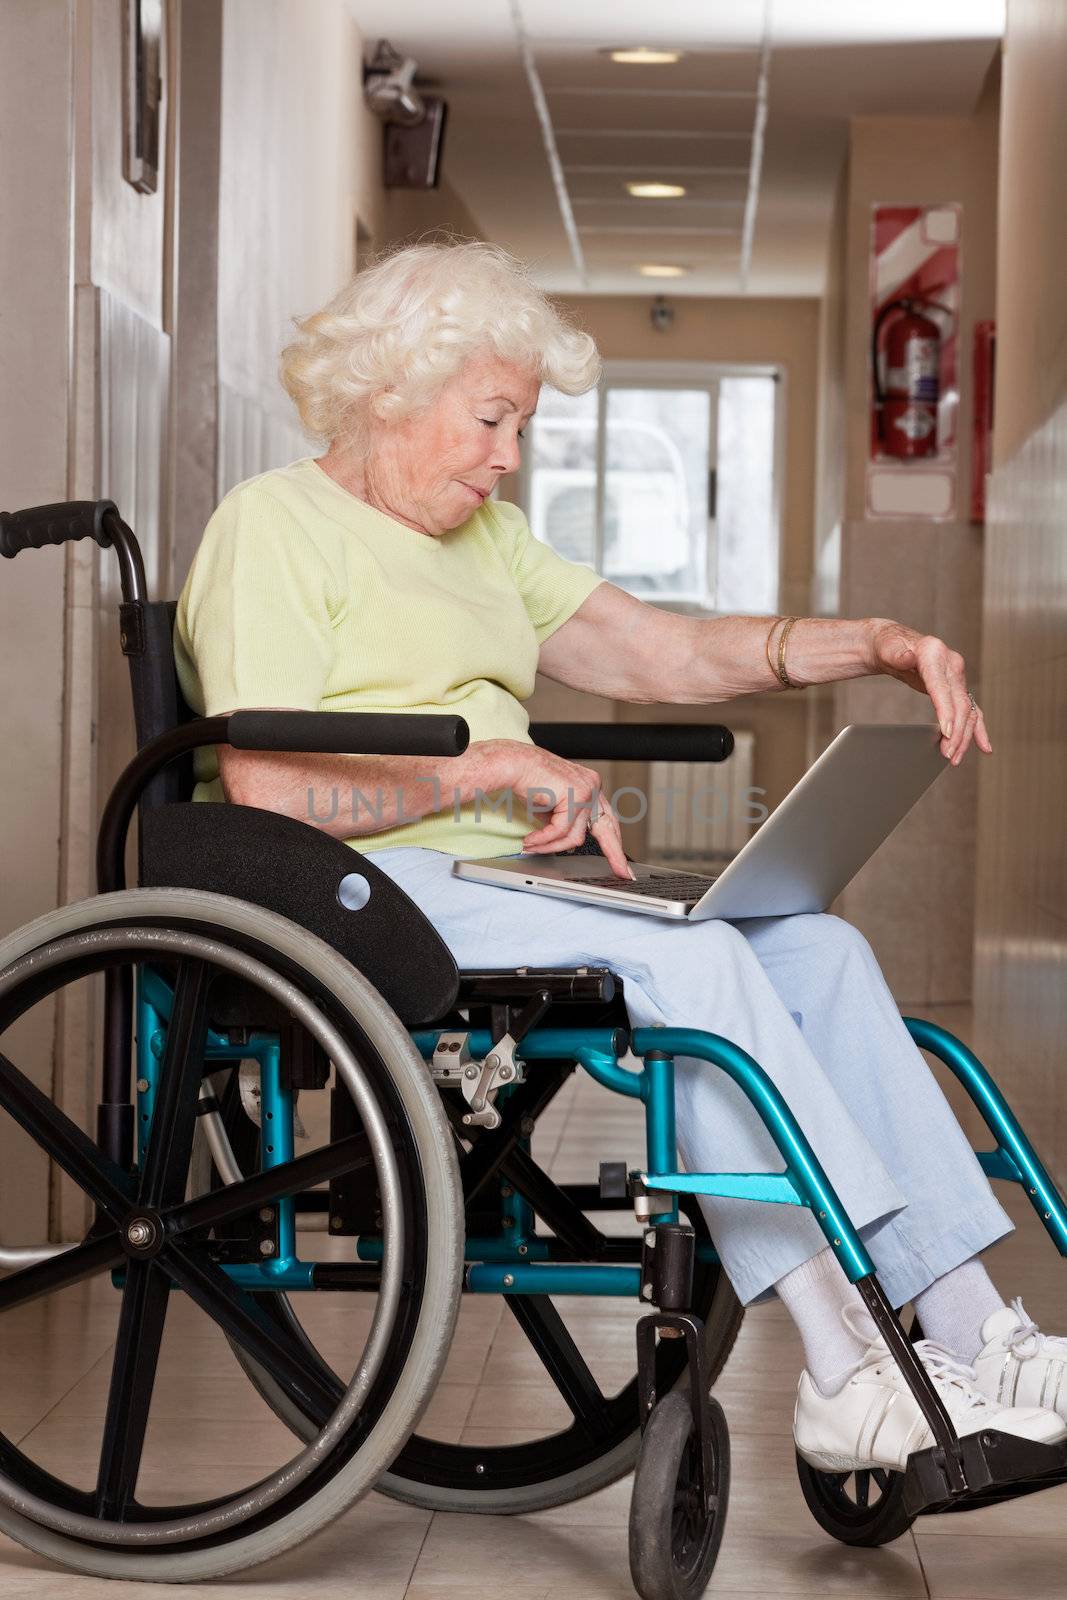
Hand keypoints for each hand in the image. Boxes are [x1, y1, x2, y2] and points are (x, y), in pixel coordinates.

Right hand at [492, 741, 632, 878]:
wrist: (513, 763)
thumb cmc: (528, 780)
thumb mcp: (553, 806)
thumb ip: (565, 822)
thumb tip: (570, 844)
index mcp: (591, 786)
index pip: (608, 818)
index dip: (615, 842)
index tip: (622, 862)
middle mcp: (593, 786)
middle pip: (608, 828)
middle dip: (615, 854)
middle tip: (623, 874)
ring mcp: (586, 791)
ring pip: (575, 836)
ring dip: (550, 845)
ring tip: (531, 846)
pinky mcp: (574, 797)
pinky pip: (560, 831)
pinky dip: (543, 839)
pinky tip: (529, 840)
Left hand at [866, 620, 991, 765]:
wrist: (895, 642)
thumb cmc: (889, 647)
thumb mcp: (888, 648)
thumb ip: (898, 655)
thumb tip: (907, 657)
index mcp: (935, 654)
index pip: (942, 687)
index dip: (946, 712)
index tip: (947, 734)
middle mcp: (952, 664)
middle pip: (960, 703)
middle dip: (956, 732)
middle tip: (947, 755)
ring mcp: (958, 675)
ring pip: (968, 711)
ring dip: (965, 736)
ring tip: (955, 758)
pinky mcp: (957, 687)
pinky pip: (971, 710)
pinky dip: (977, 728)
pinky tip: (983, 746)